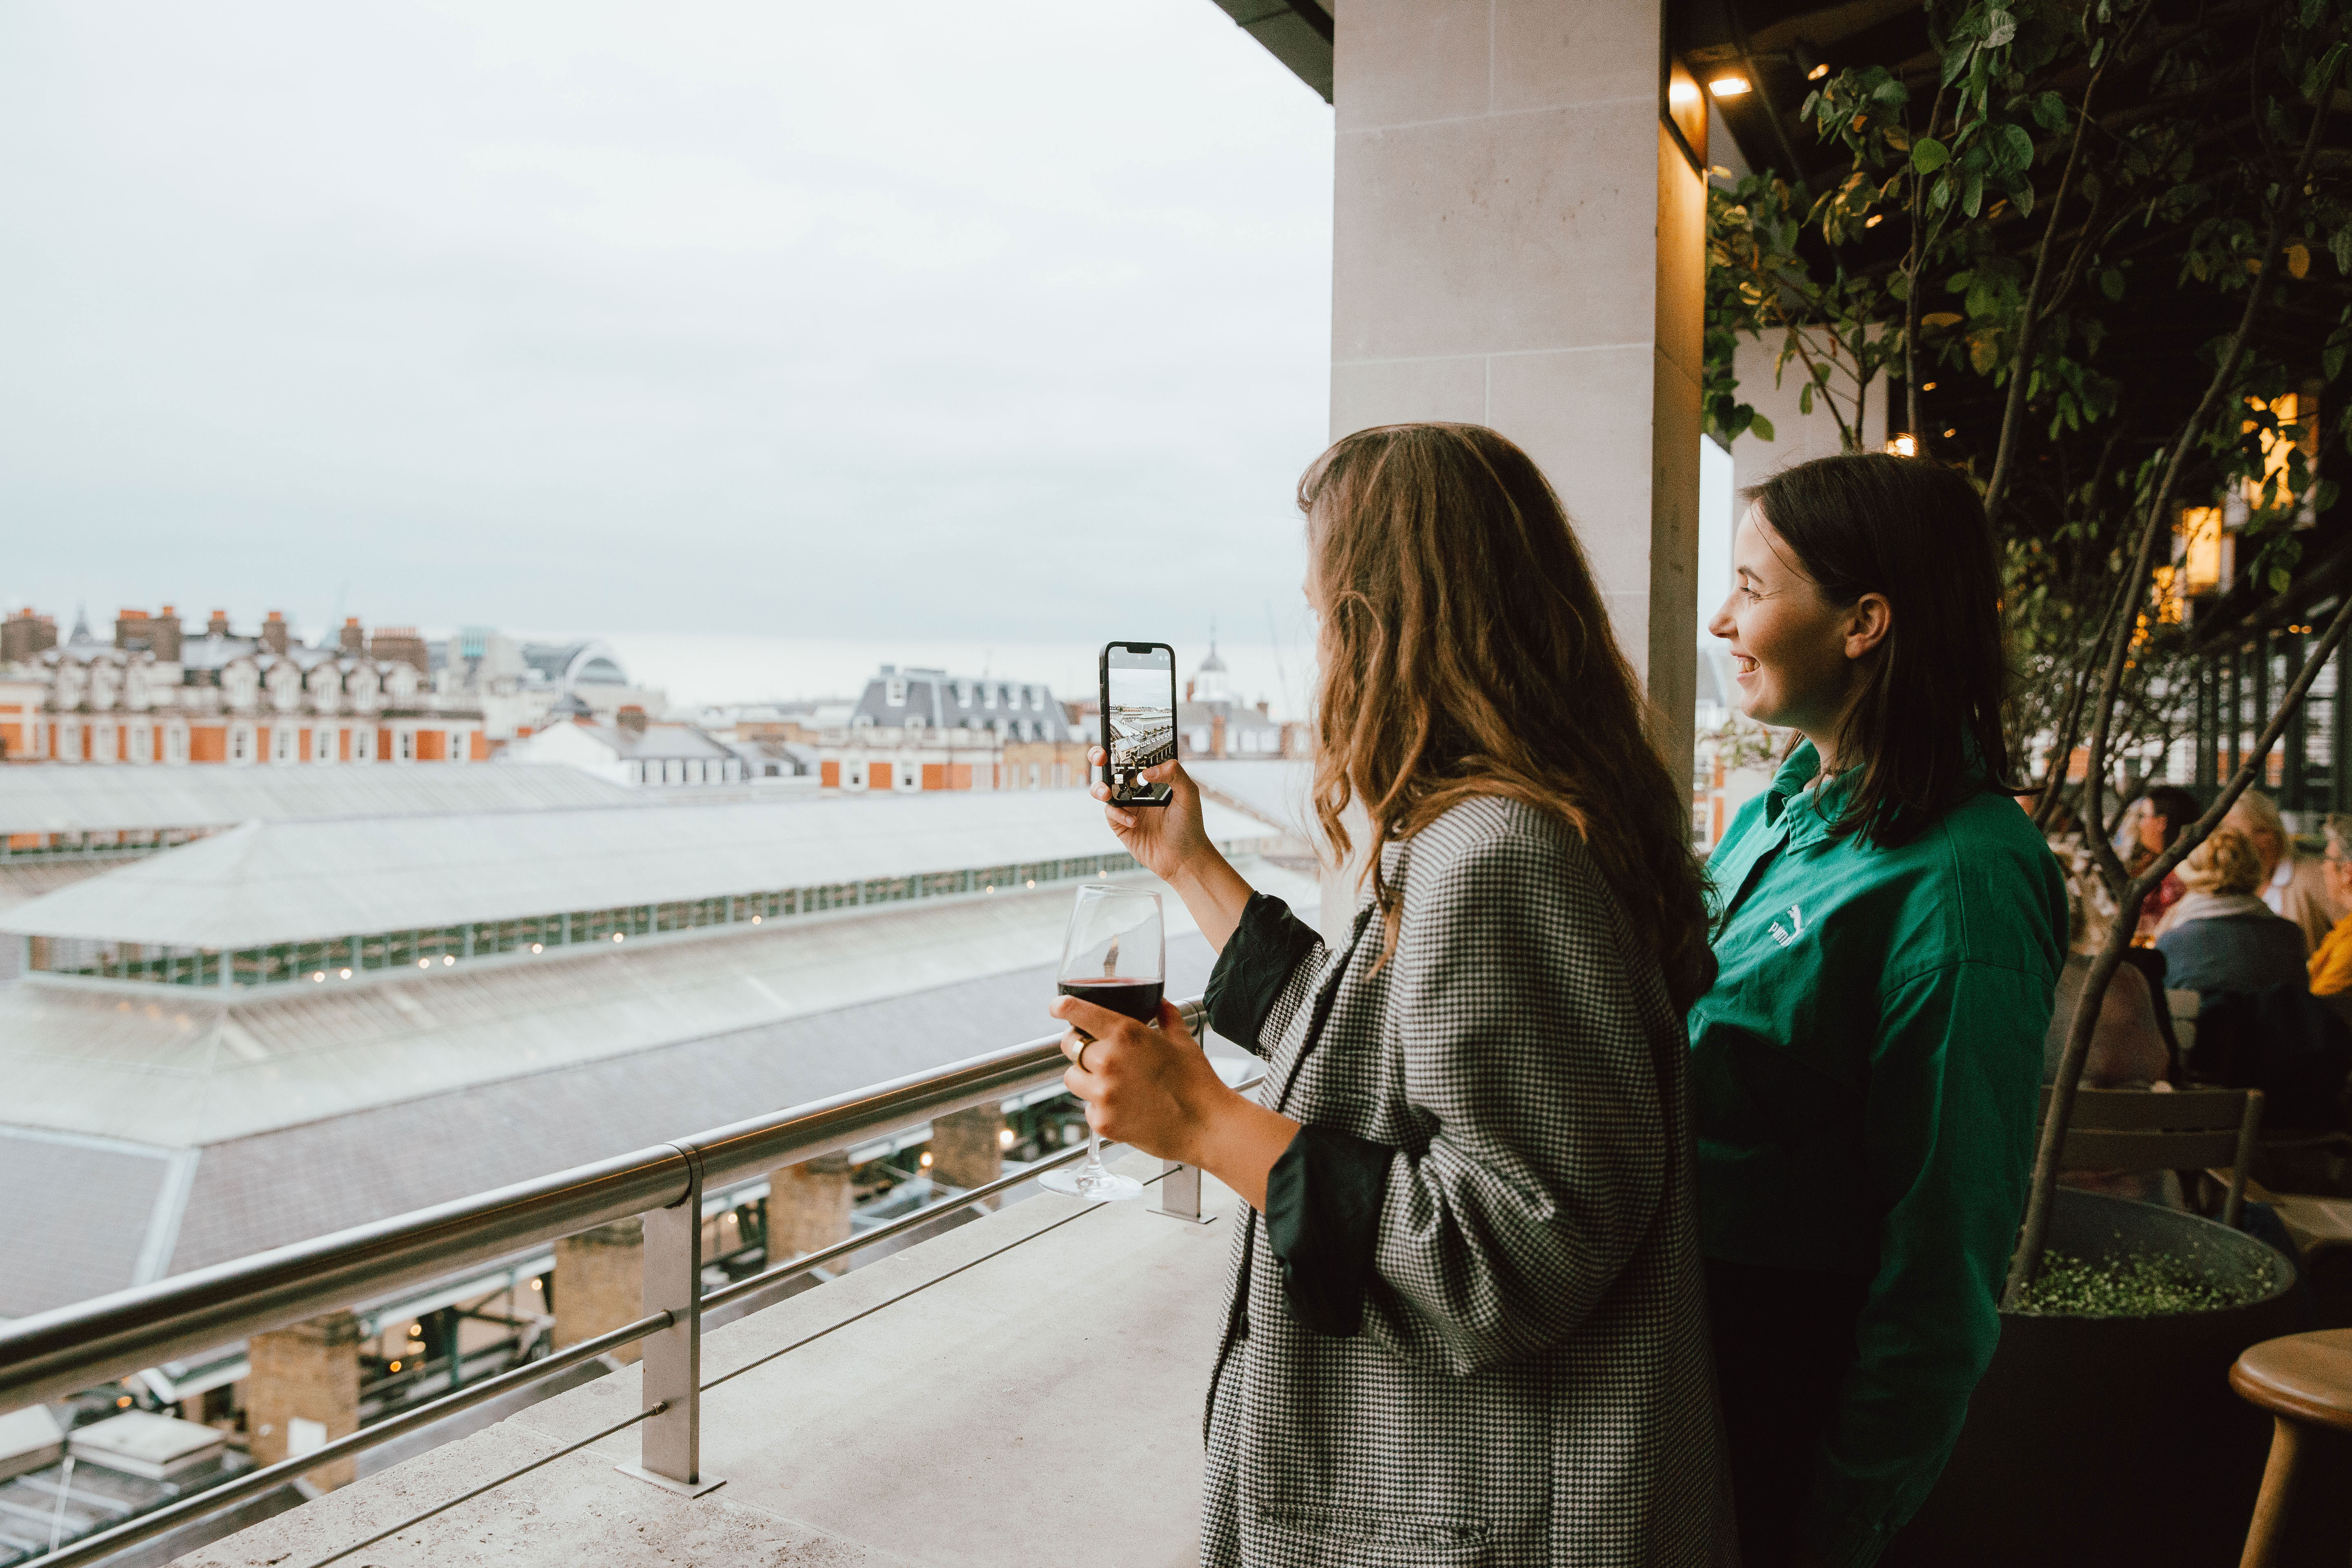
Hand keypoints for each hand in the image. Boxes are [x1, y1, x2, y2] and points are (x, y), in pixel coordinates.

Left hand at [1052, 995, 1300, 1209]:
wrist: (1206, 1126)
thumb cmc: (1197, 1082)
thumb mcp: (1182, 1040)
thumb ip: (1165, 1016)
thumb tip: (1158, 1004)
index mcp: (1125, 1033)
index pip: (1076, 1011)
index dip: (1062, 1007)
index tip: (1057, 1007)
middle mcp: (1107, 1060)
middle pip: (1070, 1046)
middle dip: (1080, 1047)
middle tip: (1100, 1056)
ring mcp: (1102, 1093)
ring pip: (1073, 1078)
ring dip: (1086, 1079)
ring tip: (1115, 1086)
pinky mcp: (1102, 1122)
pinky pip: (1088, 1109)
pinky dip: (1101, 1108)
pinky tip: (1125, 1109)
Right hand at [1087, 748, 1218, 889]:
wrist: (1184, 860)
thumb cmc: (1190, 827)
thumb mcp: (1189, 795)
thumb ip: (1174, 774)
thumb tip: (1147, 771)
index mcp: (1153, 778)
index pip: (1134, 755)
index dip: (1122, 745)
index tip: (1115, 737)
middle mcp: (1137, 789)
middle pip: (1112, 768)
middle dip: (1100, 758)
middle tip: (1100, 756)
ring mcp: (1127, 807)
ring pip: (1104, 789)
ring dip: (1100, 787)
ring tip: (1107, 792)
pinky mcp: (1120, 825)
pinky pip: (1110, 813)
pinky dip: (1118, 814)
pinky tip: (1134, 822)